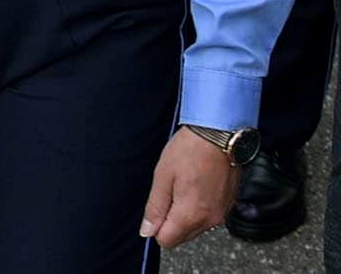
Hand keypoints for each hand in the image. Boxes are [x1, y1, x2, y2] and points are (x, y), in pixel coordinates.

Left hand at [140, 128, 236, 248]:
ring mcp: (222, 213)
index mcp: (191, 214)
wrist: (220, 134)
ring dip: (185, 213)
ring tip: (183, 185)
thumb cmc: (190, 150)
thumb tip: (147, 230)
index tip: (155, 208)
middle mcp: (210, 219)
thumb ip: (155, 207)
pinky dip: (199, 206)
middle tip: (169, 192)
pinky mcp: (229, 204)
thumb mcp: (162, 176)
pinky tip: (196, 185)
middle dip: (170, 221)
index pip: (167, 240)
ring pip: (196, 227)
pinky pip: (209, 216)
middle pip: (182, 236)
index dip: (156, 227)